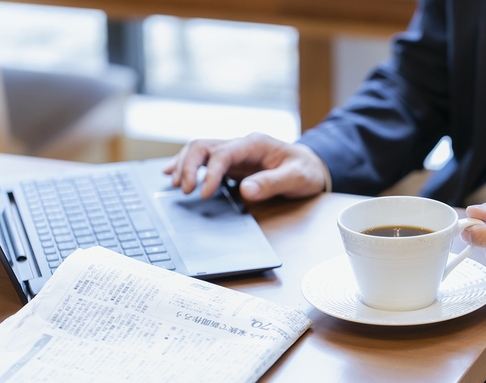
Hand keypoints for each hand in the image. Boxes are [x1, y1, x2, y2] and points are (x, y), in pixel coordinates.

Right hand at [163, 133, 325, 200]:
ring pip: (200, 150)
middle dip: (189, 165)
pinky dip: (187, 165)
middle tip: (185, 190)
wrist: (313, 166)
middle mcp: (241, 144)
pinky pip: (204, 159)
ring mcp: (234, 152)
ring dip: (184, 164)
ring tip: (175, 184)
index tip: (204, 194)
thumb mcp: (296, 178)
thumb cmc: (306, 170)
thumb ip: (272, 183)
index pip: (223, 154)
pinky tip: (172, 174)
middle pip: (204, 146)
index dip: (210, 173)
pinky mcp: (231, 162)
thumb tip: (246, 190)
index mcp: (255, 143)